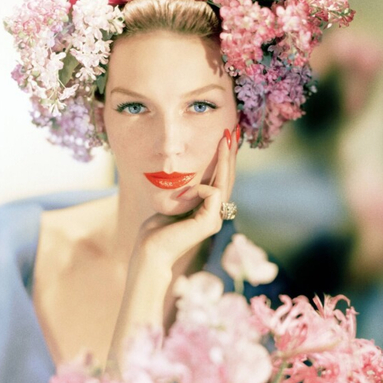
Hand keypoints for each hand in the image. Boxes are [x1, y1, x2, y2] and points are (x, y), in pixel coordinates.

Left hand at [135, 124, 240, 267]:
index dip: (225, 160)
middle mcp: (216, 214)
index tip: (226, 138)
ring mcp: (215, 219)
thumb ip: (187, 193)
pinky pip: (212, 192)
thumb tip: (196, 180)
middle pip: (228, 178)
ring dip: (226, 158)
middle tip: (233, 131)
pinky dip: (200, 187)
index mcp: (208, 210)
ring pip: (225, 182)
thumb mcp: (174, 203)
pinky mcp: (210, 222)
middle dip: (230, 154)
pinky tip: (185, 193)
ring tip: (226, 139)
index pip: (221, 180)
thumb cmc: (157, 230)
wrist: (150, 251)